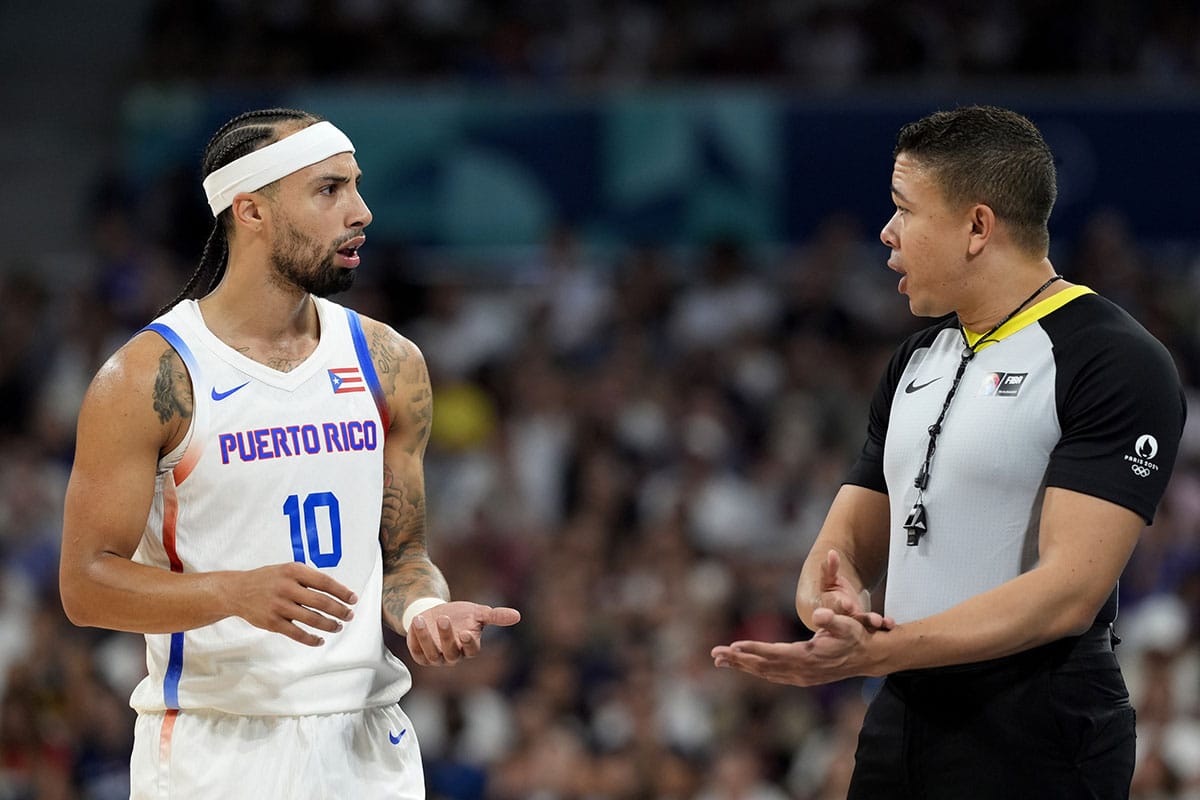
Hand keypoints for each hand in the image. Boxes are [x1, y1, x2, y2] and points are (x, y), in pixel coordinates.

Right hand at [227, 562, 356, 646]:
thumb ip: (309, 578)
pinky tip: (320, 640)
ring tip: (338, 626)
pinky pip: (297, 633)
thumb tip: (337, 593)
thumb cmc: (268, 579)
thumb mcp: (287, 569)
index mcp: (293, 571)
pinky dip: (311, 639)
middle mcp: (287, 587)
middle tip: (349, 615)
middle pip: (321, 602)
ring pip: (312, 619)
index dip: (342, 592)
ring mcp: (279, 606)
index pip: (325, 582)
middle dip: (340, 610)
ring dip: (329, 625)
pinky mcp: (272, 622)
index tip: (353, 599)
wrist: (237, 591)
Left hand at [406, 601, 520, 665]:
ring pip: (432, 654)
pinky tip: (415, 622)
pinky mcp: (421, 656)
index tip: (466, 632)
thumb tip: (517, 616)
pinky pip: (417, 652)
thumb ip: (495, 616)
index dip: (469, 643)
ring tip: (420, 619)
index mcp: (469, 647)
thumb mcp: (477, 612)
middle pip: (452, 652)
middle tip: (443, 618)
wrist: (437, 614)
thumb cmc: (461, 615)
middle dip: (447, 636)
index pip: (472, 651)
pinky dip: (415, 638)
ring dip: (426, 638)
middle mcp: (454, 656)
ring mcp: (437, 658)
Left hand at [712, 608, 880, 685]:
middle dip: (738, 660)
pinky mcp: (800, 677)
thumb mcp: (849, 624)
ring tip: (720, 659)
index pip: (775, 654)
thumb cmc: (856, 636)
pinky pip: (771, 674)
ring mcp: (800, 676)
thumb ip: (833, 620)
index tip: (734, 646)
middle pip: (764, 666)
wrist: (867, 657)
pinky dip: (754, 668)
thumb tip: (820, 615)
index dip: (754, 650)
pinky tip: (742, 663)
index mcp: (808, 657)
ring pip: (765, 672)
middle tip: (715, 654)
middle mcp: (801, 670)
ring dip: (742, 665)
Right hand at [816, 550, 893, 631]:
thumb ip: (830, 567)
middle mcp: (843, 617)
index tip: (847, 604)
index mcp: (831, 605)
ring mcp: (855, 622)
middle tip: (872, 619)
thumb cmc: (832, 592)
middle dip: (861, 618)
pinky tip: (890, 622)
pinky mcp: (867, 625)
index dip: (841, 605)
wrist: (838, 606)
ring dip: (872, 621)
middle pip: (851, 619)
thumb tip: (832, 552)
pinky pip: (876, 625)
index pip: (835, 606)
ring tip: (880, 621)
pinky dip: (884, 624)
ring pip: (864, 622)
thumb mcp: (829, 579)